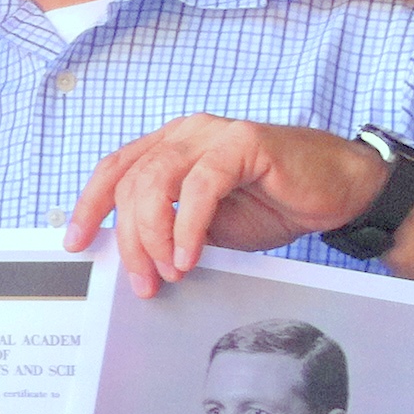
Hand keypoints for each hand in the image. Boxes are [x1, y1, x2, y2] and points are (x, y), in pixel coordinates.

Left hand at [67, 114, 387, 293]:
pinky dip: (188, 226)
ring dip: (155, 235)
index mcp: (170, 146)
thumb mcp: (208, 225)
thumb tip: (134, 261)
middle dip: (129, 238)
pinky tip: (189, 255)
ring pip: (157, 181)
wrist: (337, 192)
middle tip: (142, 280)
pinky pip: (200, 186)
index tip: (75, 242)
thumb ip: (170, 230)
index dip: (90, 205)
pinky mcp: (244, 143)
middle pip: (131, 182)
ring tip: (167, 270)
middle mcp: (186, 133)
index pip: (114, 170)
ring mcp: (214, 134)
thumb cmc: (274, 204)